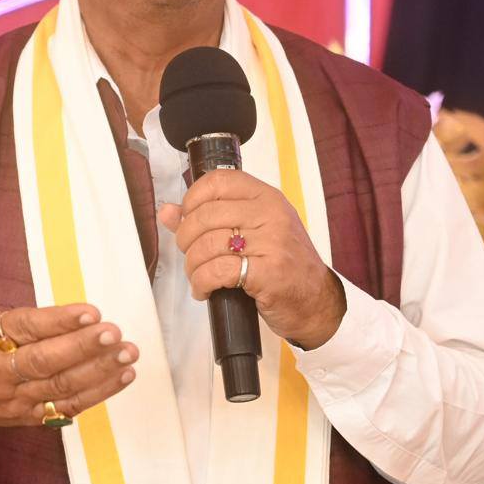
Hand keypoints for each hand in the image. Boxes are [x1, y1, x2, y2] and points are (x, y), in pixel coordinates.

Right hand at [0, 222, 137, 437]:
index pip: (25, 329)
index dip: (58, 322)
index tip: (90, 312)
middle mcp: (2, 372)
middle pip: (46, 362)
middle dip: (83, 348)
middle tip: (115, 332)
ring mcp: (18, 397)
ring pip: (61, 387)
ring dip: (98, 372)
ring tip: (128, 354)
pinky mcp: (32, 416)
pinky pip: (67, 408)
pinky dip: (97, 394)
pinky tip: (123, 376)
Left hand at [158, 170, 344, 348]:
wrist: (316, 301)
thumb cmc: (283, 265)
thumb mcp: (253, 232)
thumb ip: (210, 218)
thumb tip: (168, 211)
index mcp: (267, 197)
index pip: (219, 181)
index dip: (192, 199)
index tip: (187, 218)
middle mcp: (271, 214)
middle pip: (206, 215)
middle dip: (186, 239)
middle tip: (190, 255)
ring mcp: (272, 243)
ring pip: (207, 245)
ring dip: (192, 266)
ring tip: (198, 276)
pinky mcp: (268, 273)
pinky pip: (217, 271)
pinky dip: (202, 283)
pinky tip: (205, 290)